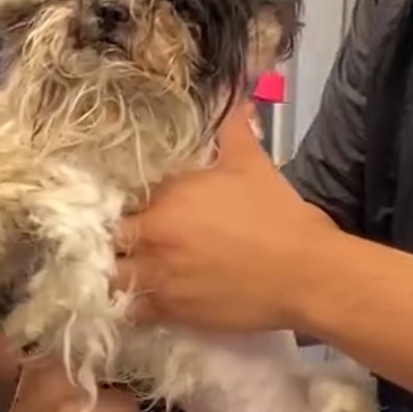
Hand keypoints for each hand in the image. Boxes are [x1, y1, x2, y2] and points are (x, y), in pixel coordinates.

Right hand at [0, 356, 148, 411]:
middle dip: (123, 400)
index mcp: (51, 364)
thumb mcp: (43, 391)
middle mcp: (66, 383)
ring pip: (132, 408)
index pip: (103, 352)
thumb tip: (126, 367)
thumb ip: (77, 375)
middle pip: (122, 381)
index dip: (115, 369)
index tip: (112, 386)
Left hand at [114, 104, 338, 331]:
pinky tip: (140, 300)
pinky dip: (132, 306)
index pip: (120, 197)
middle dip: (114, 238)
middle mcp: (152, 238)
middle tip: (127, 240)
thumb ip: (233, 129)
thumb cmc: (277, 216)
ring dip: (117, 272)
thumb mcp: (252, 163)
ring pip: (112, 277)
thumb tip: (236, 98)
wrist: (304, 273)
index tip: (133, 206)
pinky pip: (131, 312)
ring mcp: (158, 279)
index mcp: (164, 198)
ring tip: (129, 270)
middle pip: (108, 239)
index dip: (124, 202)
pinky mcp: (171, 313)